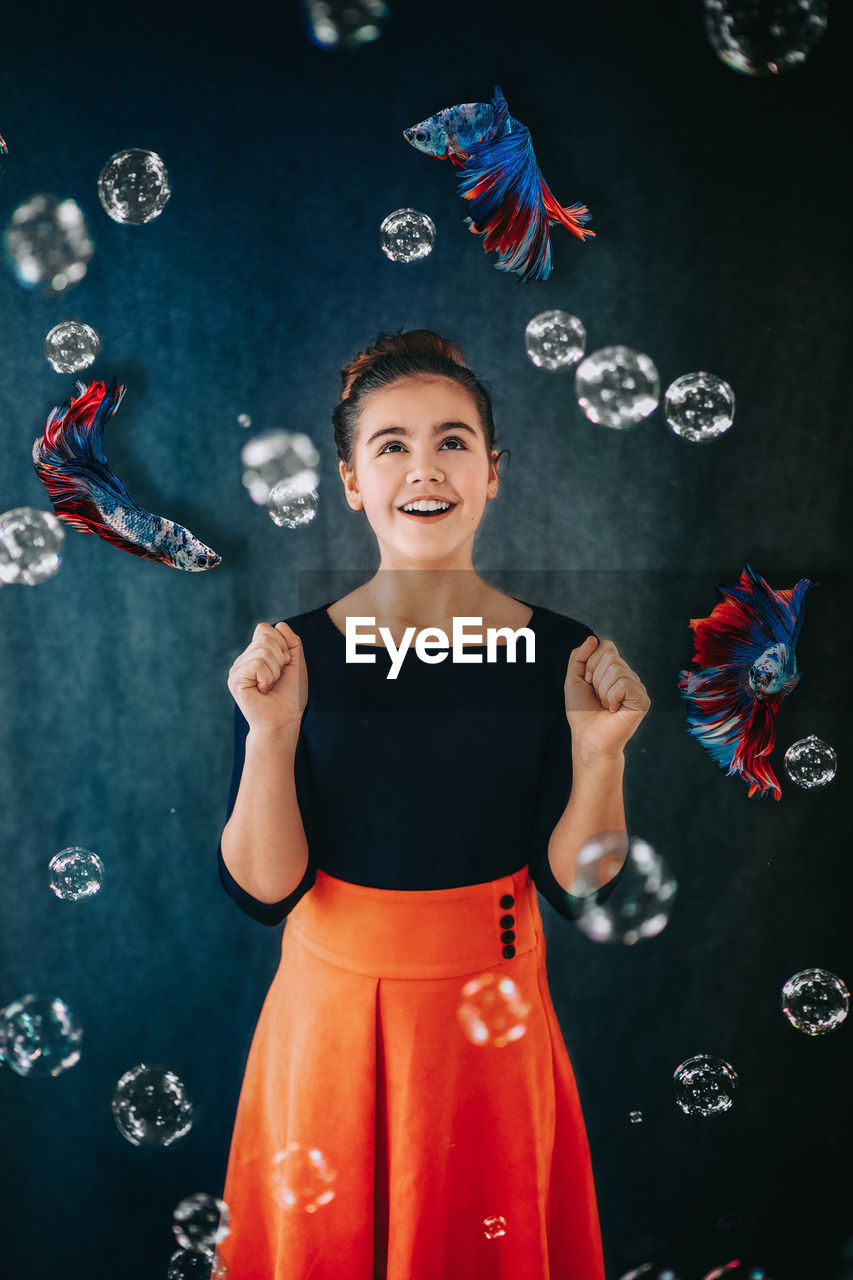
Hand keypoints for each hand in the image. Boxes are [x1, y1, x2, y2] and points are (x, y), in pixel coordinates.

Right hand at [226, 621, 307, 737]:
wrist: (284, 721)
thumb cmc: (290, 695)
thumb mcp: (296, 663)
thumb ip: (292, 642)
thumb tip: (279, 624)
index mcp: (255, 654)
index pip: (265, 629)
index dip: (282, 645)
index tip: (284, 665)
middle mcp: (243, 659)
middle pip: (264, 637)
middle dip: (280, 657)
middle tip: (277, 678)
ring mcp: (237, 669)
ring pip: (262, 650)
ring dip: (275, 670)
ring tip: (270, 685)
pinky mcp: (235, 680)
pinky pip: (257, 664)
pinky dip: (268, 677)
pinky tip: (263, 690)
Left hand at [564, 636, 649, 758]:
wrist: (588, 737)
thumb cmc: (581, 711)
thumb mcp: (574, 679)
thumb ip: (579, 657)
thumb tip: (593, 638)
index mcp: (615, 669)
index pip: (606, 645)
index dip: (591, 663)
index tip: (588, 683)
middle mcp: (628, 675)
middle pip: (610, 656)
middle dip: (595, 677)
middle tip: (597, 697)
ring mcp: (637, 687)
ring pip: (616, 669)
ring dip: (602, 690)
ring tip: (605, 705)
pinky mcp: (642, 699)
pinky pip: (623, 684)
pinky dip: (611, 697)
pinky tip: (614, 710)